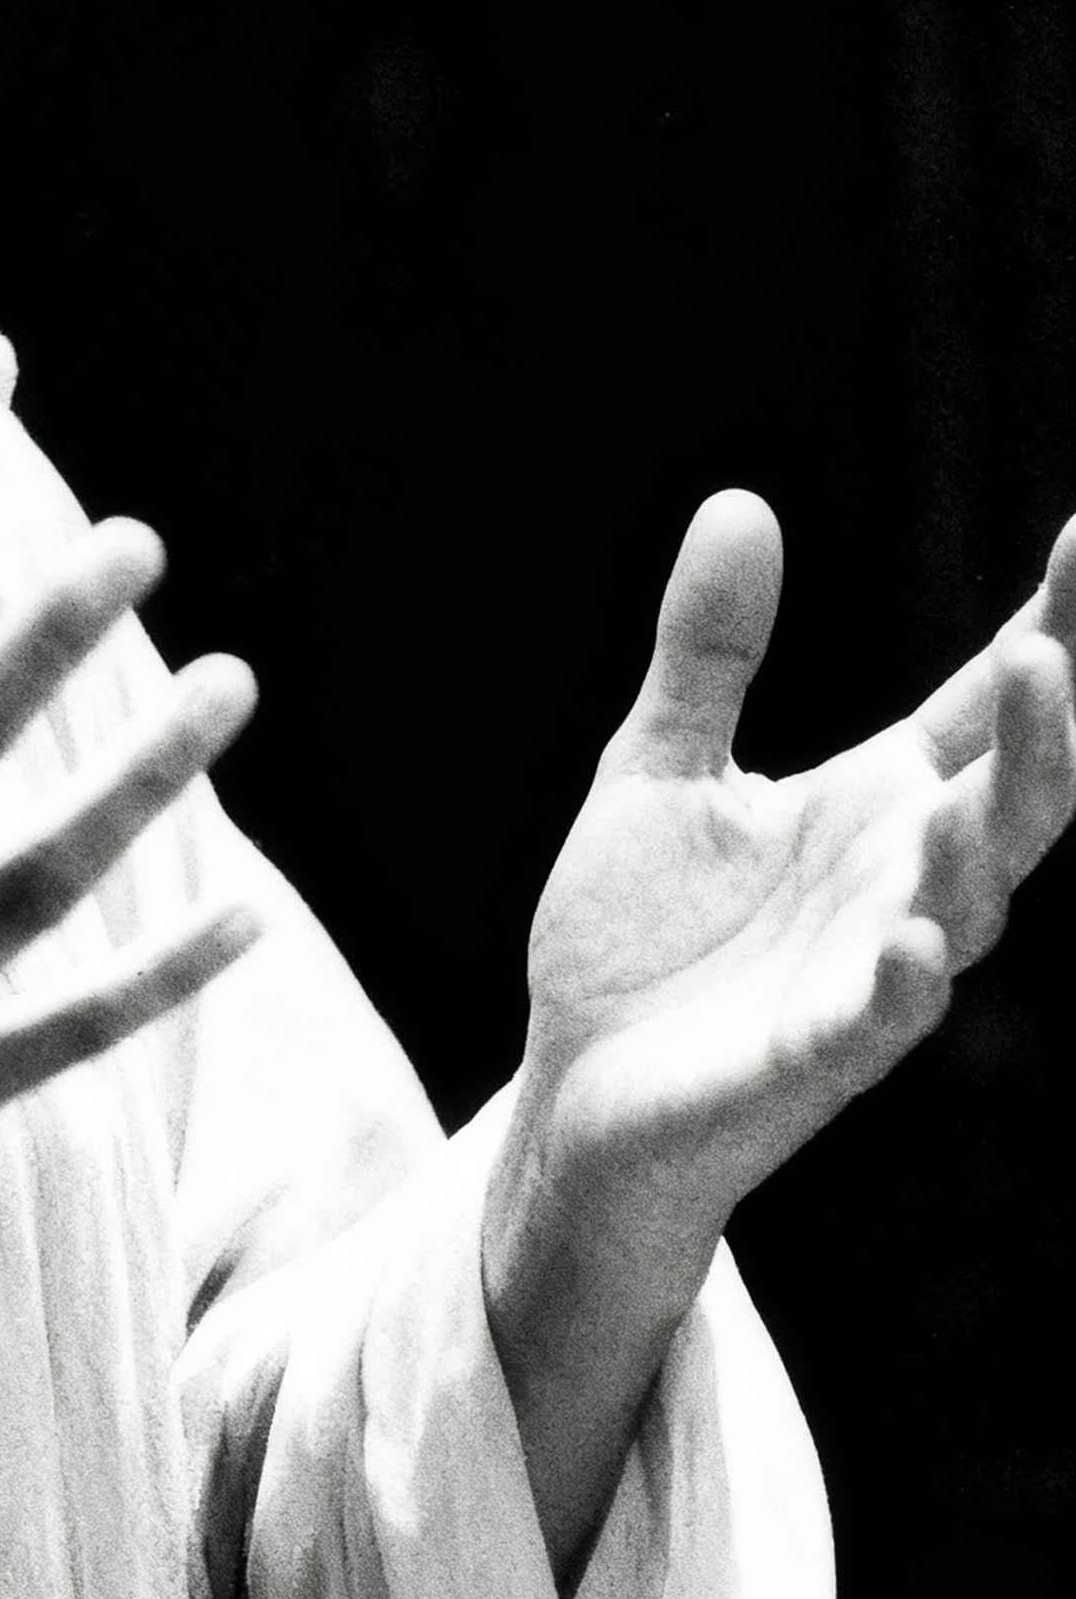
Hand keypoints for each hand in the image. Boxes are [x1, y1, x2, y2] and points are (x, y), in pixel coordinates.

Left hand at [484, 490, 1075, 1579]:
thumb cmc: (640, 938)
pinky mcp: (812, 1059)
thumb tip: (742, 504)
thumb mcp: (660, 763)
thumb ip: (707, 648)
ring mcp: (871, 971)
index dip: (1047, 624)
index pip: (982, 706)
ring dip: (1002, 814)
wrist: (572, 1094)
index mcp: (876, 803)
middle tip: (1063, 634)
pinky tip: (923, 941)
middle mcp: (902, 880)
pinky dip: (907, 984)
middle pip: (1010, 790)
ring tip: (1035, 700)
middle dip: (1052, 715)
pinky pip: (878, 1022)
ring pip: (973, 893)